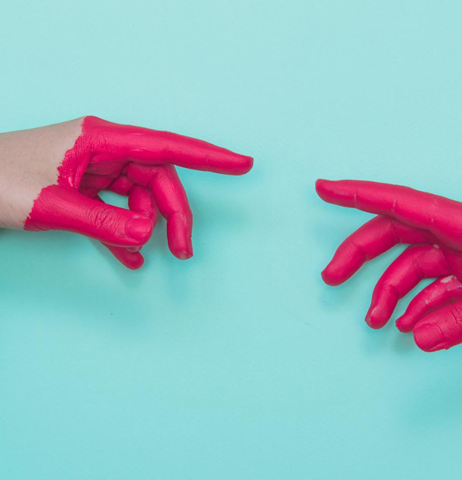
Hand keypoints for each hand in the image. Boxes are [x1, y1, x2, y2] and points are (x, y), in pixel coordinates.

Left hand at [0, 116, 252, 268]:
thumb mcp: (50, 204)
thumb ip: (102, 221)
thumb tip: (148, 236)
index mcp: (99, 139)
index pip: (167, 147)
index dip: (209, 157)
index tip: (242, 164)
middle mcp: (103, 150)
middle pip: (158, 180)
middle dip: (174, 215)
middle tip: (184, 250)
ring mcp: (95, 169)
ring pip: (142, 197)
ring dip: (151, 227)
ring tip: (154, 255)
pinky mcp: (86, 188)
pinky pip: (119, 210)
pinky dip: (127, 233)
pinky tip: (131, 257)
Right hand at [316, 179, 461, 351]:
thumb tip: (418, 337)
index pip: (399, 202)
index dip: (357, 194)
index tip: (324, 188)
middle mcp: (457, 233)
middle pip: (394, 235)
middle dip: (359, 254)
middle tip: (330, 277)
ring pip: (411, 267)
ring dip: (390, 294)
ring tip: (377, 323)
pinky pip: (434, 288)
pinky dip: (420, 307)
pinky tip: (413, 326)